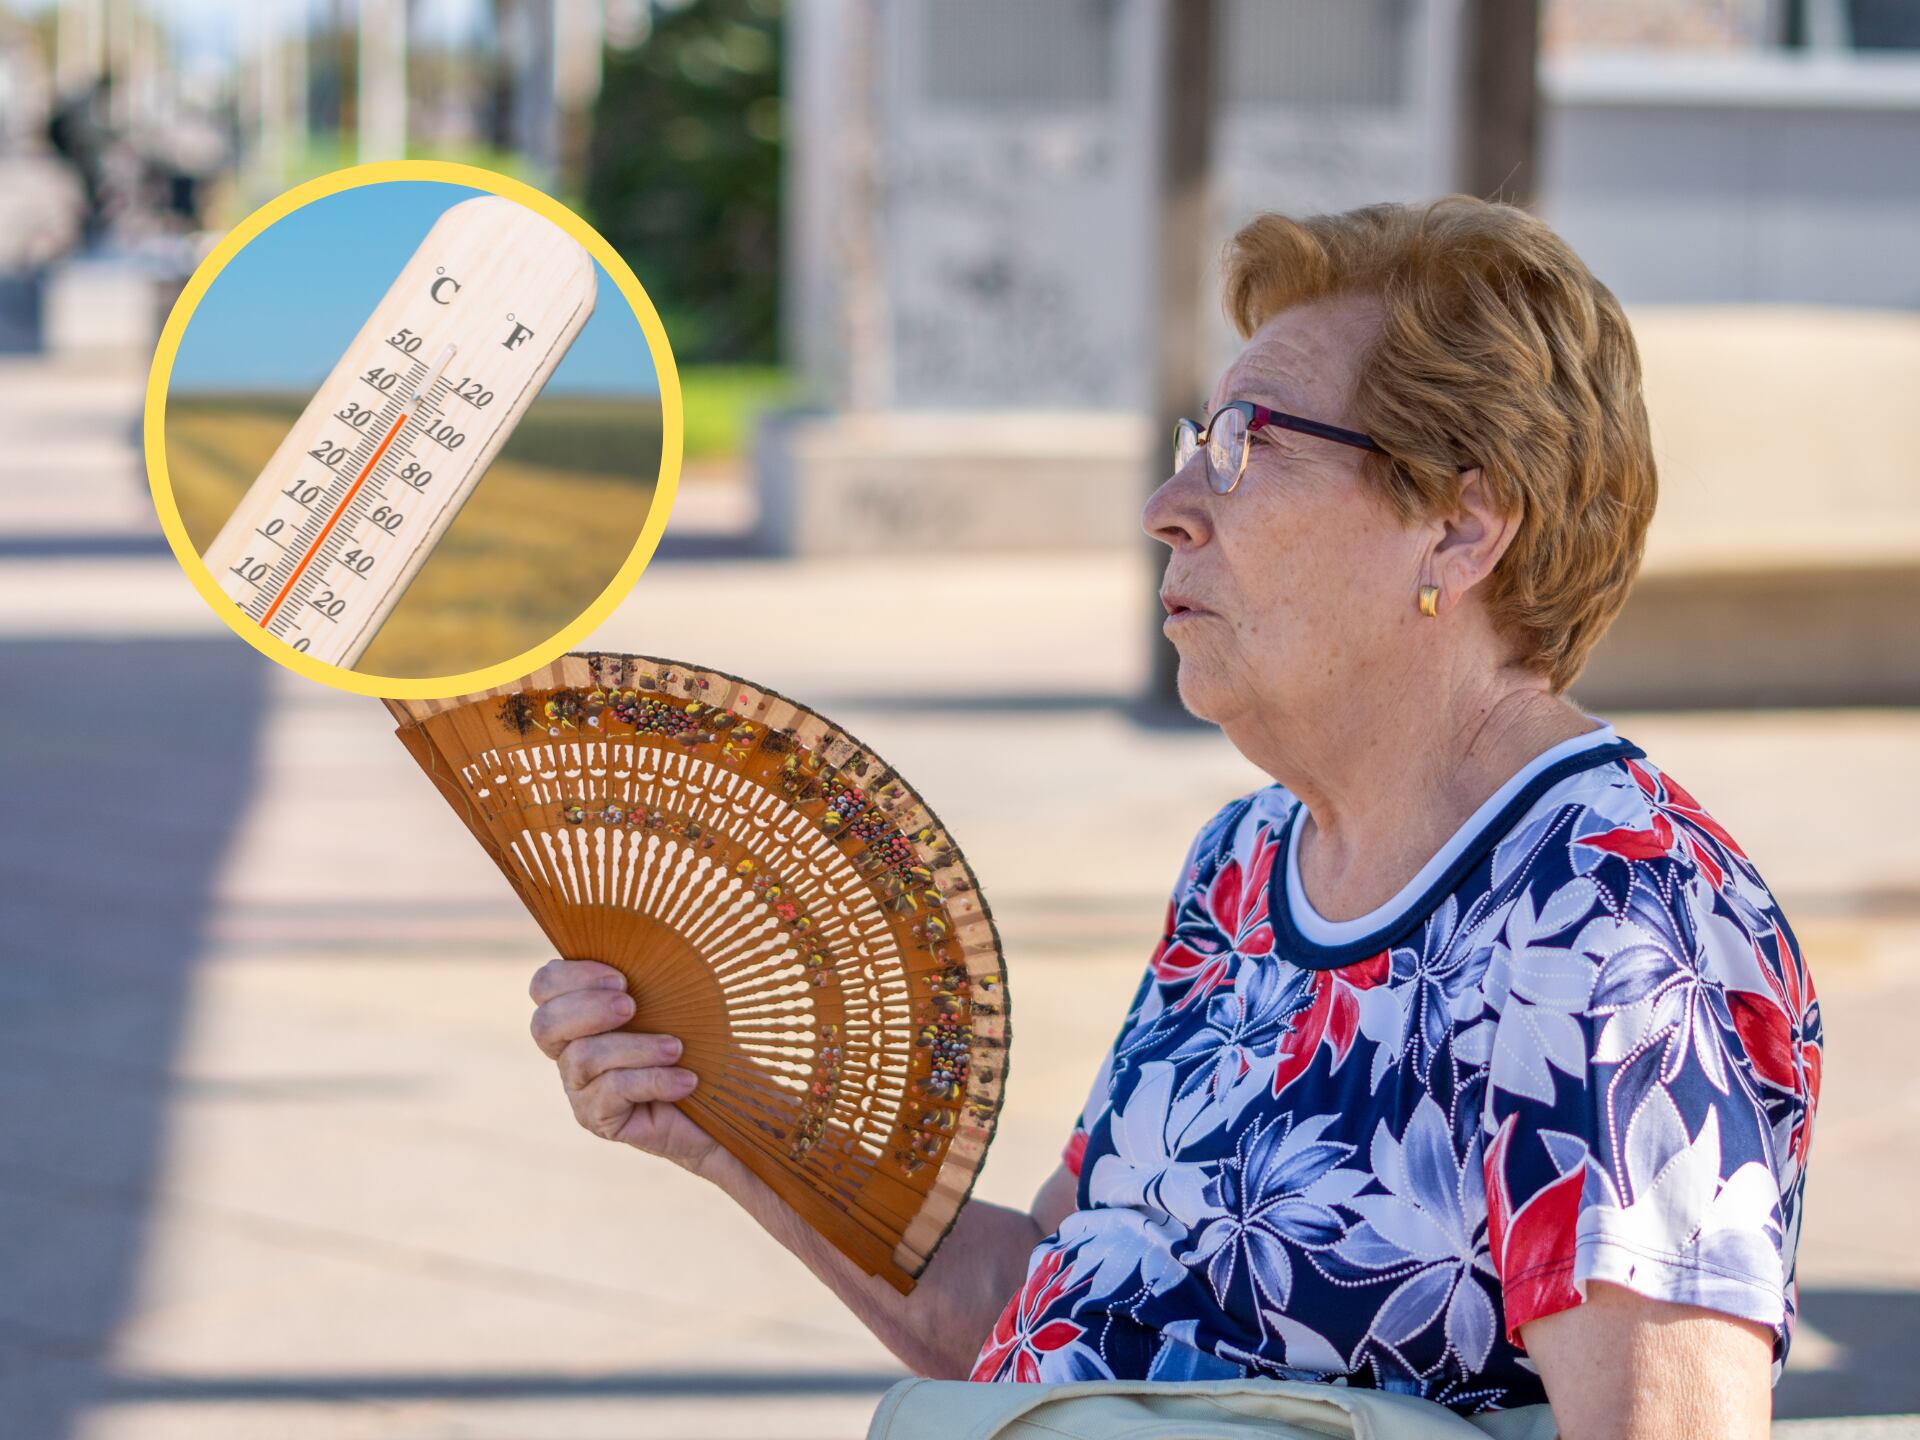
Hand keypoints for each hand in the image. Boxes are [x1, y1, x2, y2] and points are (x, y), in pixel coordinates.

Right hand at [527, 957, 719, 1178]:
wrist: (725, 1099)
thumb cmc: (699, 1038)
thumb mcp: (673, 998)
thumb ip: (647, 972)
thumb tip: (647, 933)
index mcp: (580, 1011)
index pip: (544, 985)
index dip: (571, 976)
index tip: (620, 978)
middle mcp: (569, 1050)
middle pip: (544, 1024)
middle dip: (588, 1009)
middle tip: (631, 1006)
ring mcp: (580, 1088)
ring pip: (584, 1058)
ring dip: (636, 1047)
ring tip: (676, 1048)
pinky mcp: (598, 1119)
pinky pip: (611, 1092)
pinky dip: (653, 1080)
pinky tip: (686, 1081)